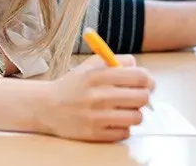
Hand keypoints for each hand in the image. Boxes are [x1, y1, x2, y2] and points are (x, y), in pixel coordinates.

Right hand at [39, 55, 153, 141]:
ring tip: (124, 110)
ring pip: (136, 117)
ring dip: (134, 114)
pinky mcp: (94, 134)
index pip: (140, 77)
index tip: (147, 83)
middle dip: (144, 97)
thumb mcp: (91, 65)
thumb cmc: (74, 85)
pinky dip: (123, 127)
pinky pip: (124, 133)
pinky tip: (114, 121)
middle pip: (142, 97)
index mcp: (99, 75)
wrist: (46, 107)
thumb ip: (117, 61)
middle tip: (137, 97)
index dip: (148, 80)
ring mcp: (96, 117)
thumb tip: (142, 70)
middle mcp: (98, 96)